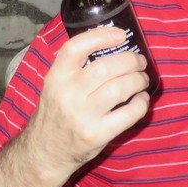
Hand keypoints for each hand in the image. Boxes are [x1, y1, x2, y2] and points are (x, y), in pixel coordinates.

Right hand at [20, 26, 150, 179]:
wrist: (45, 152)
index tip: (120, 34)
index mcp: (56, 77)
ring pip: (120, 88)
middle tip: (139, 61)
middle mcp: (68, 94)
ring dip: (138, 80)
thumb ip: (75, 68)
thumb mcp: (54, 86)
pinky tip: (142, 99)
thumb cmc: (55, 113)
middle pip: (105, 67)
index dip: (100, 36)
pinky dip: (141, 103)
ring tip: (142, 79)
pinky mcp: (98, 134)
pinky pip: (128, 114)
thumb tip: (112, 45)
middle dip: (130, 60)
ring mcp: (83, 116)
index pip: (75, 48)